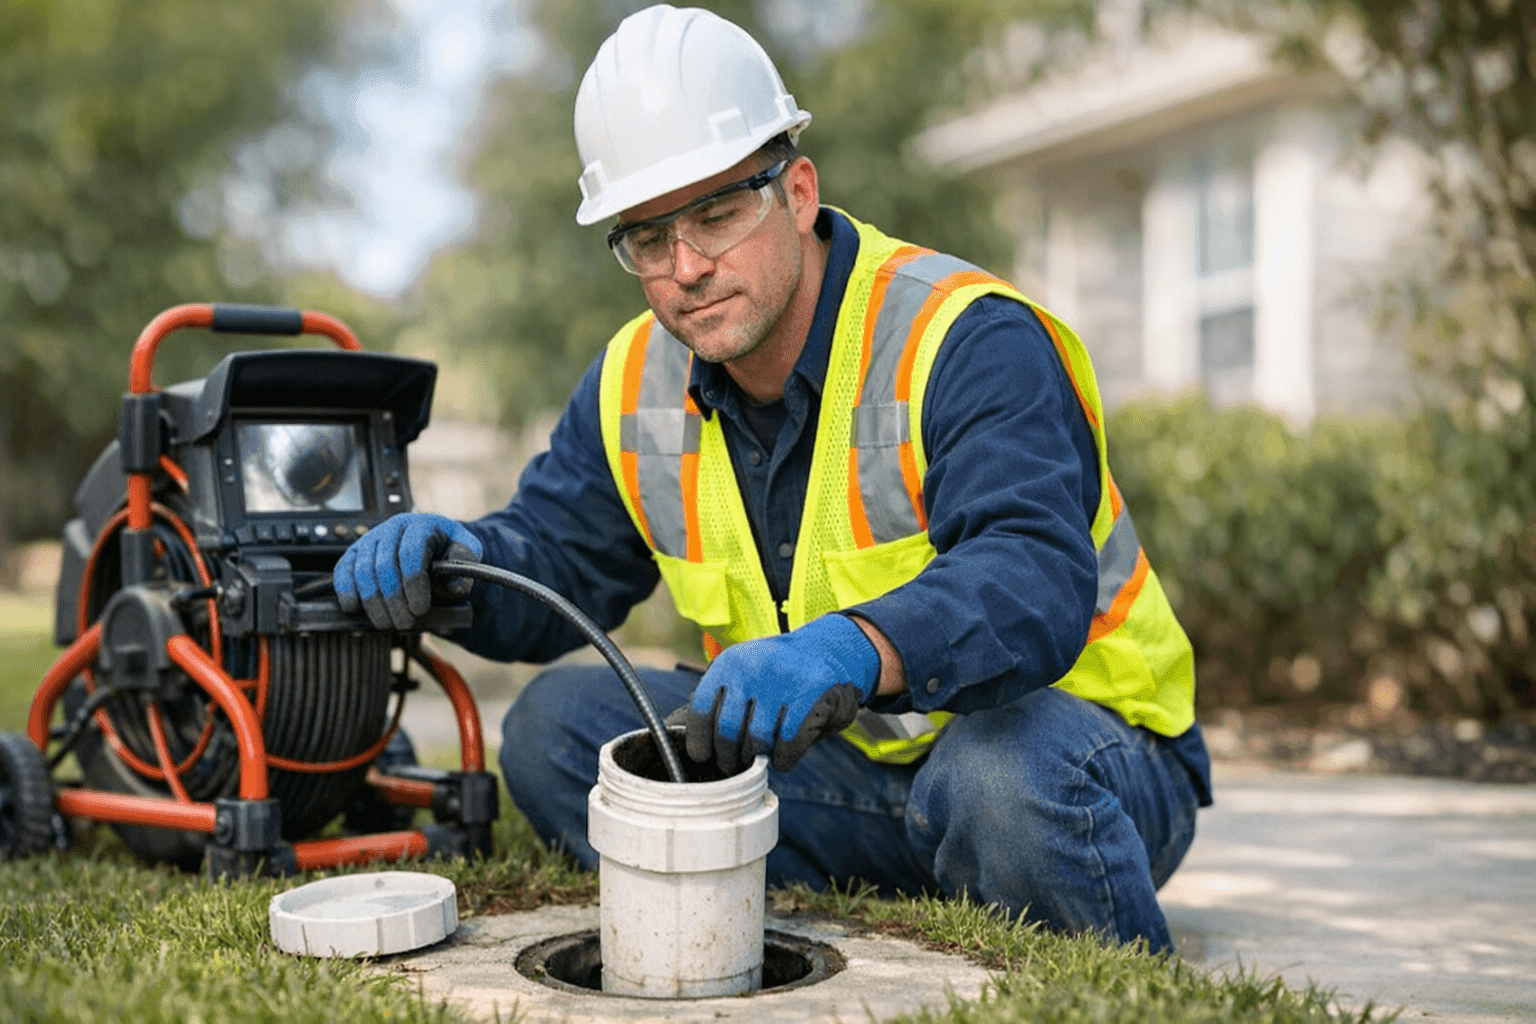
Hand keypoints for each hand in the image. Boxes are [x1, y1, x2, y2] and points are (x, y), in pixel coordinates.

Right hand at [333, 513, 482, 630]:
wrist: (433, 542)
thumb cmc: (449, 549)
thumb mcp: (466, 552)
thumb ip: (464, 565)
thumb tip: (453, 585)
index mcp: (421, 525)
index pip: (412, 553)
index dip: (414, 584)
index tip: (420, 609)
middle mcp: (392, 528)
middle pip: (384, 565)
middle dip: (393, 600)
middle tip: (404, 623)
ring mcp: (371, 539)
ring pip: (363, 570)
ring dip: (373, 602)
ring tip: (387, 624)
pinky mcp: (356, 552)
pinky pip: (343, 569)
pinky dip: (345, 590)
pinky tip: (353, 608)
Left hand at [685, 614, 880, 773]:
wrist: (830, 649)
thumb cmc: (780, 675)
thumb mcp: (746, 673)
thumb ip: (724, 701)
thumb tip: (699, 747)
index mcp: (729, 663)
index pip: (701, 710)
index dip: (700, 742)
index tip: (704, 757)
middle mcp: (751, 668)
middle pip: (728, 732)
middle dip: (730, 757)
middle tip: (737, 764)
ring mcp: (781, 680)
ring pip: (758, 741)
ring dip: (760, 757)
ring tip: (764, 753)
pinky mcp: (809, 694)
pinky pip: (788, 744)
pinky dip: (785, 759)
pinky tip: (785, 755)